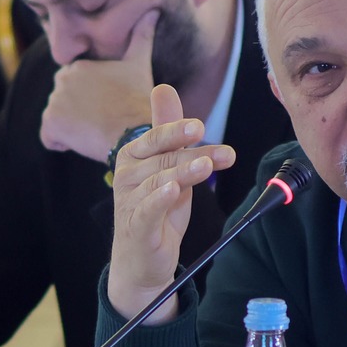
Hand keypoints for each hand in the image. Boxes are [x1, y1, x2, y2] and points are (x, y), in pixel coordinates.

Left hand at [40, 8, 156, 159]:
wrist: (136, 132)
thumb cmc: (139, 100)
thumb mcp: (140, 65)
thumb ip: (142, 37)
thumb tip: (153, 11)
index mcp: (78, 66)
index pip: (74, 87)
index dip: (89, 100)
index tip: (107, 107)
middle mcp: (62, 79)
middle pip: (63, 102)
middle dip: (77, 113)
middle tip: (102, 120)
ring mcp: (54, 102)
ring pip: (57, 120)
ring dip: (72, 129)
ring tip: (96, 130)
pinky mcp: (51, 123)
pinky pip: (50, 138)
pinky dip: (62, 143)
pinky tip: (84, 141)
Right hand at [105, 84, 236, 322]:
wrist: (142, 259)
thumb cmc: (156, 208)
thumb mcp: (167, 166)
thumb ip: (167, 130)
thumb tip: (164, 87)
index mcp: (133, 156)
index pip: (158, 138)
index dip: (178, 130)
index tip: (201, 126)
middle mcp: (128, 175)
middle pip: (165, 159)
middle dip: (194, 152)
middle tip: (218, 149)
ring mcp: (129, 201)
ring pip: (160, 180)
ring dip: (184, 172)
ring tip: (206, 167)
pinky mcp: (136, 226)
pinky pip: (148, 208)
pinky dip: (160, 198)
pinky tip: (173, 190)